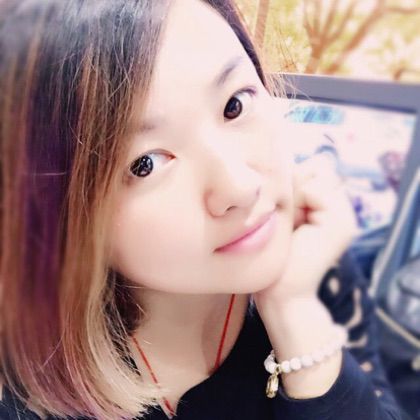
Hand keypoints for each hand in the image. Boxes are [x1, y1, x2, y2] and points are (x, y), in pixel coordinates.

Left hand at [254, 155, 357, 305]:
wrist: (281, 293)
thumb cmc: (273, 255)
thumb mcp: (283, 215)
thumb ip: (294, 190)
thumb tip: (296, 161)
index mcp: (327, 208)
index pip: (315, 168)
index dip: (293, 178)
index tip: (278, 205)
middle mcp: (340, 209)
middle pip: (317, 168)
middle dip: (294, 183)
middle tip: (282, 213)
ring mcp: (344, 216)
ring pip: (317, 175)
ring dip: (294, 192)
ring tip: (286, 220)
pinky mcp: (341, 223)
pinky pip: (315, 189)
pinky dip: (297, 200)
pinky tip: (291, 223)